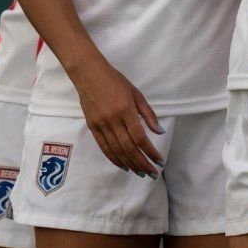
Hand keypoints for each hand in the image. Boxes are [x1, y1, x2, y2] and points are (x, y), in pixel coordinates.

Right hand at [72, 56, 164, 176]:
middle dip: (142, 163)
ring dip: (130, 164)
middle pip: (129, 147)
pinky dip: (114, 159)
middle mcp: (113, 120)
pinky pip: (104, 147)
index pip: (140, 137)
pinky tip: (124, 165)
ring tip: (140, 173)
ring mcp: (101, 124)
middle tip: (152, 173)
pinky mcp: (92, 127)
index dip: (150, 151)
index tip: (159, 161)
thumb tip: (159, 132)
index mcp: (126, 110)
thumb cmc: (115, 80)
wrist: (88, 73)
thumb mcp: (136, 93)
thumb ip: (148, 114)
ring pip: (116, 150)